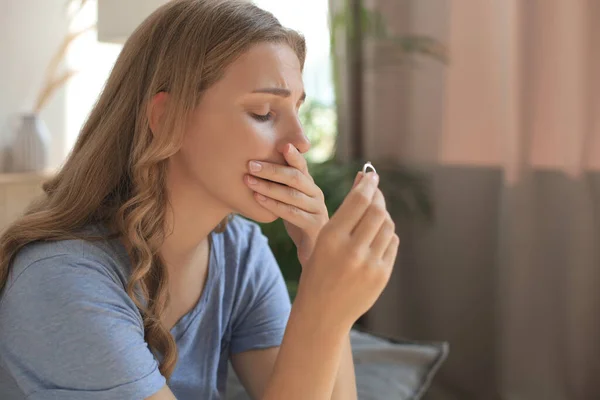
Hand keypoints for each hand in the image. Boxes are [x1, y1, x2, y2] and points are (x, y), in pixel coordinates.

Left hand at [245, 143, 328, 264]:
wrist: (311, 249)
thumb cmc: (296, 220)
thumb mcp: (289, 199)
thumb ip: (281, 183)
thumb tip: (254, 163)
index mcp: (309, 185)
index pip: (301, 166)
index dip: (293, 155)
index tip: (281, 144)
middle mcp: (316, 194)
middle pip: (295, 177)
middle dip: (272, 169)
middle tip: (250, 164)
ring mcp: (317, 210)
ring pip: (292, 195)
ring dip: (268, 186)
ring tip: (248, 180)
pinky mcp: (314, 226)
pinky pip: (292, 213)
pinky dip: (273, 205)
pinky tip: (258, 199)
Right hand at [296, 169, 399, 329]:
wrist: (322, 313)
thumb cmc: (318, 270)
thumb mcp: (323, 240)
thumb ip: (345, 213)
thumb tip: (365, 182)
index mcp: (331, 238)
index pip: (358, 201)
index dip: (368, 184)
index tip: (371, 175)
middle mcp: (352, 250)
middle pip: (377, 211)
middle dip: (378, 197)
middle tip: (375, 191)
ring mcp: (369, 265)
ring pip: (388, 226)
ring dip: (383, 216)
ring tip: (374, 214)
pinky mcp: (382, 275)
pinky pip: (392, 243)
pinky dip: (387, 234)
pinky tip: (378, 235)